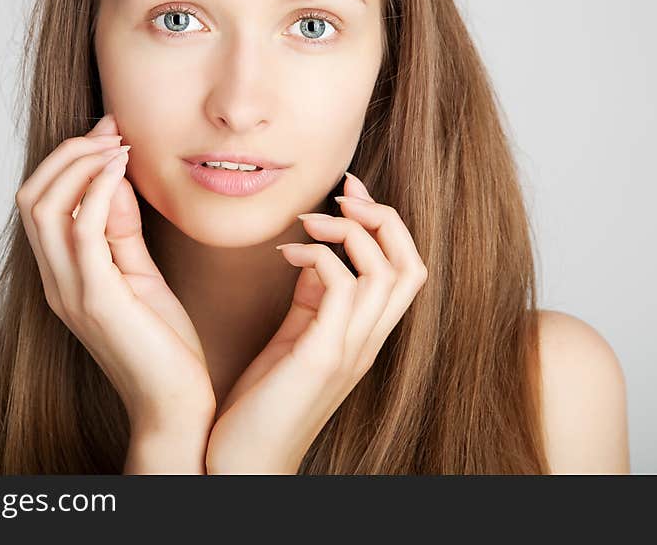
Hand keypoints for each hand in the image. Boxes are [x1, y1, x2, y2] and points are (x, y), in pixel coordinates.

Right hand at [15, 114, 215, 440]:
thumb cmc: (162, 344)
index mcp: (62, 277)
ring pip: (45, 207)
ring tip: (117, 143)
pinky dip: (96, 188)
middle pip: (32, 197)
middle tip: (111, 130)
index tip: (108, 132)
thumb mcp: (139, 275)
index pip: (40, 205)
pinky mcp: (96, 300)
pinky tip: (122, 169)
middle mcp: (55, 282)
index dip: (68, 160)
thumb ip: (120, 232)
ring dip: (80, 163)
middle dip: (68, 152)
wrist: (174, 404)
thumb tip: (112, 180)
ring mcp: (71, 292)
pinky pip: (82, 229)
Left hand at [205, 172, 427, 473]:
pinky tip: (284, 256)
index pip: (406, 269)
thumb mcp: (295, 338)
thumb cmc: (264, 402)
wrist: (245, 462)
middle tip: (341, 196)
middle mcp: (370, 343)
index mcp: (366, 336)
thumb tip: (313, 254)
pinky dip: (316, 257)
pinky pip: (343, 288)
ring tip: (310, 222)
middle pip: (412, 264)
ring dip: (349, 231)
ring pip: (388, 271)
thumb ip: (313, 299)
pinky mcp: (323, 357)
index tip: (348, 194)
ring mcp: (351, 351)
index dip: (385, 223)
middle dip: (383, 217)